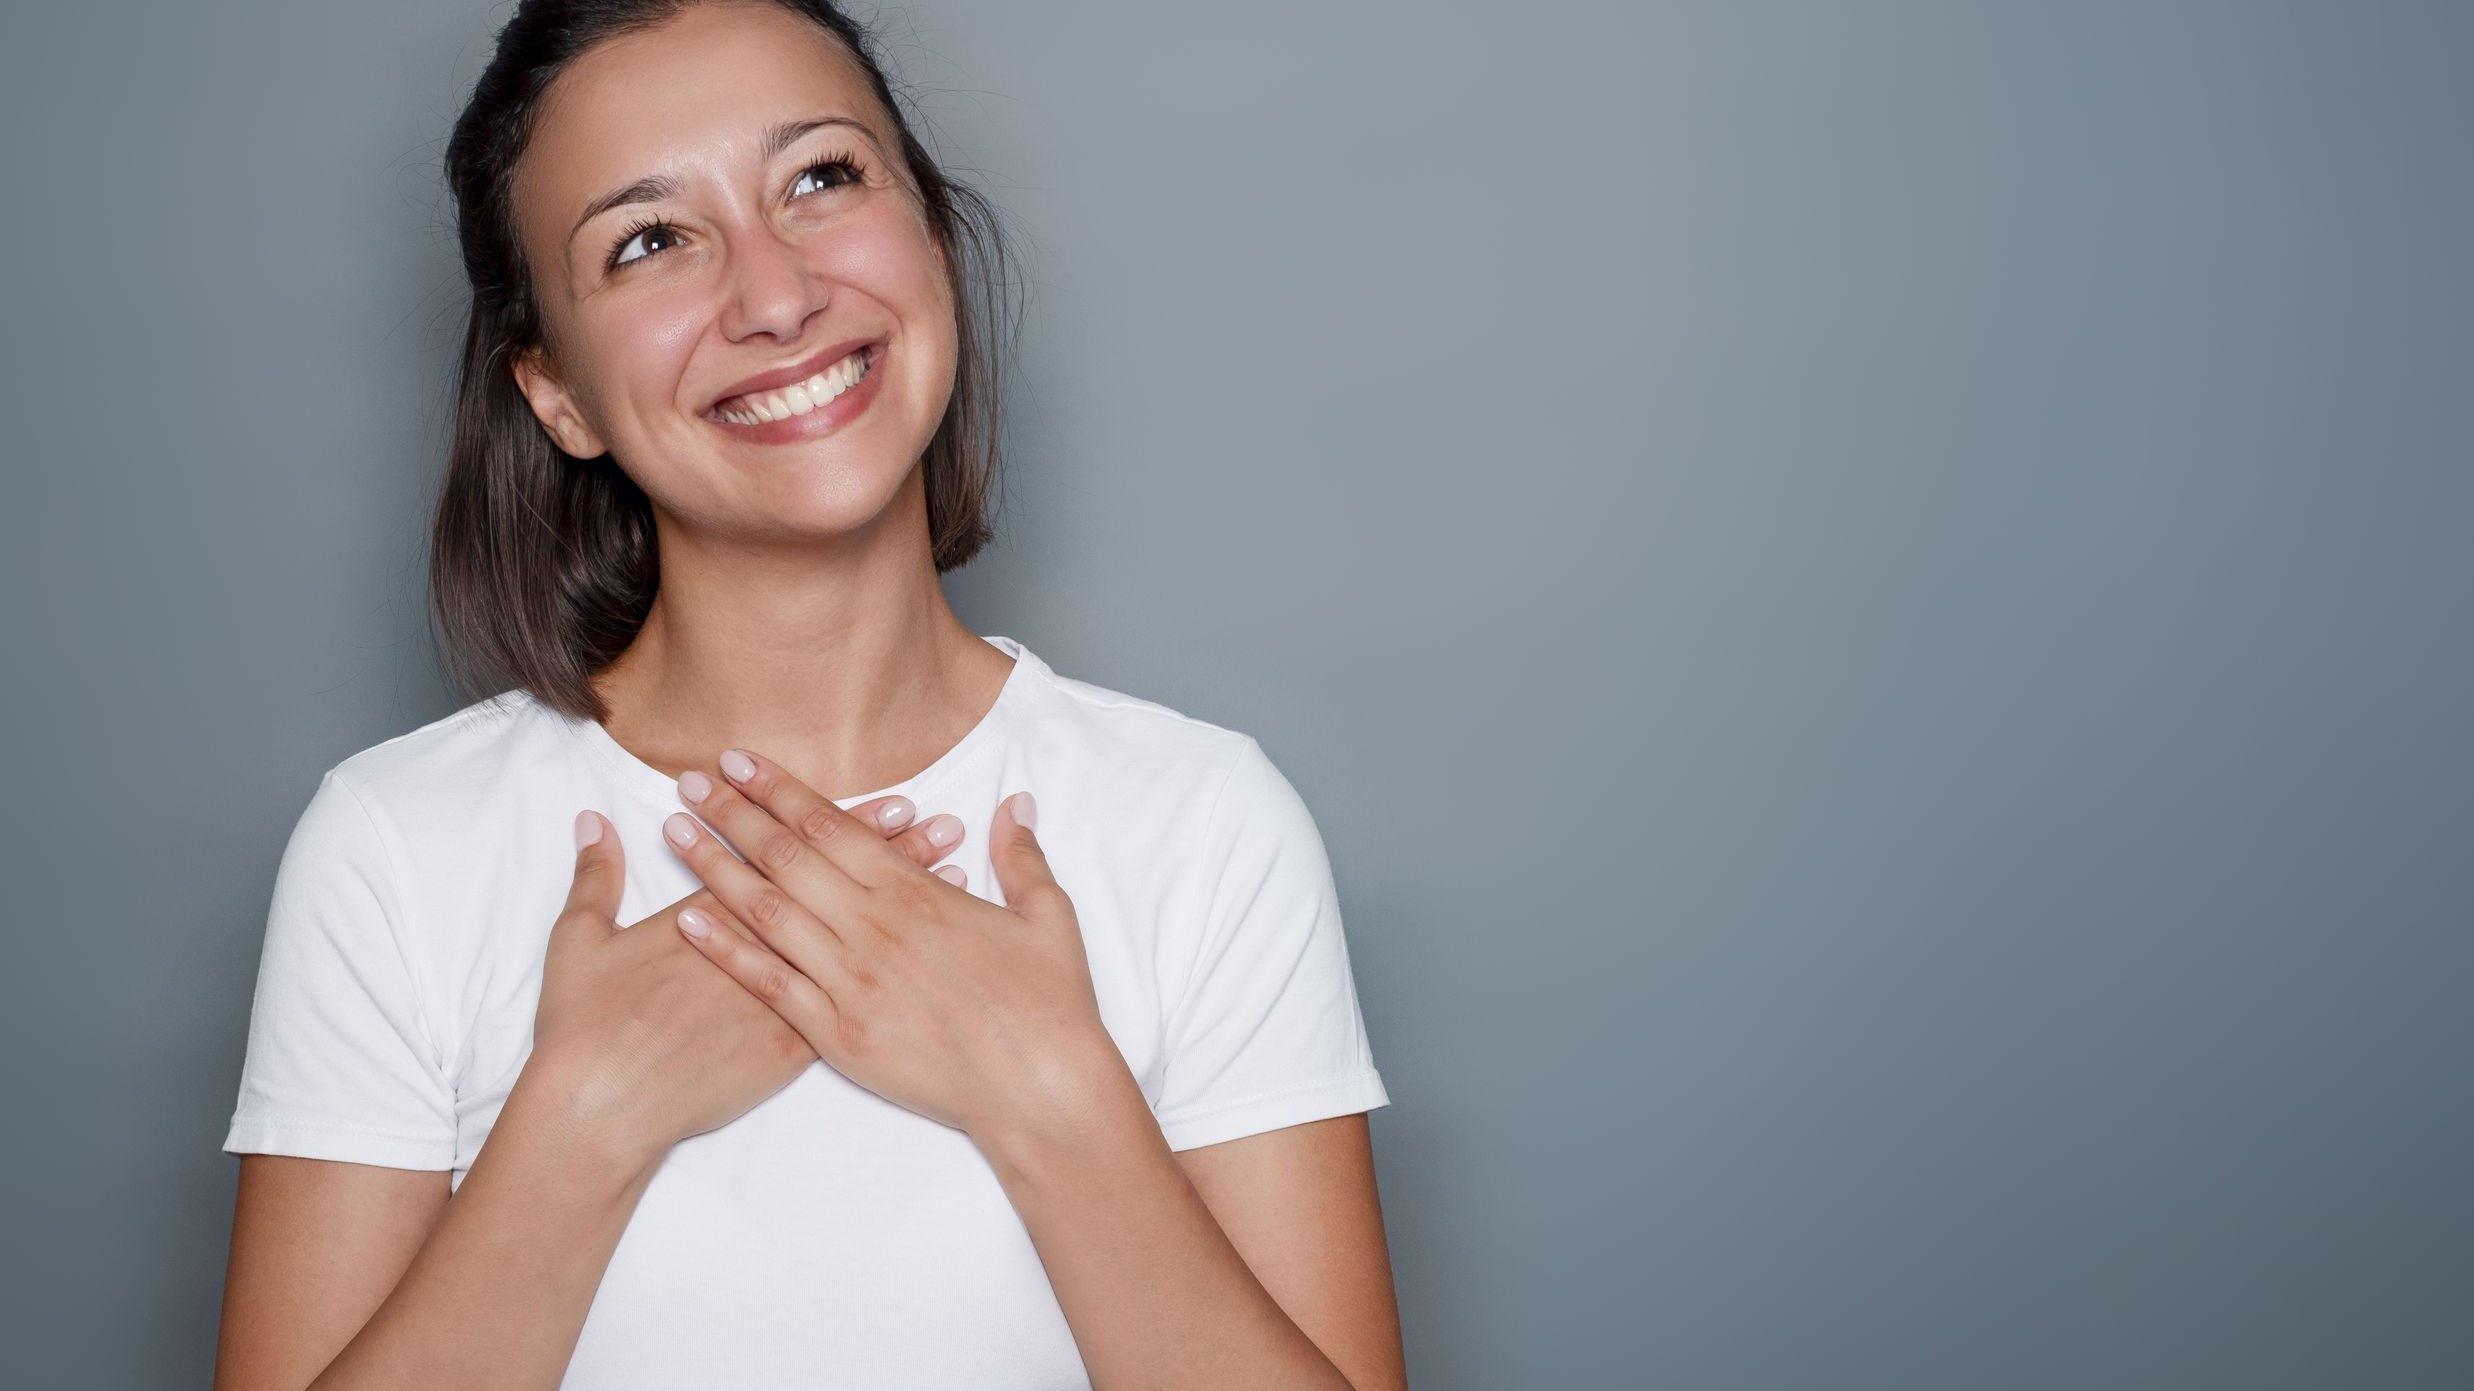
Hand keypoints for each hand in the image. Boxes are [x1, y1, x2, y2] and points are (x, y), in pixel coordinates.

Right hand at [528, 793, 971, 1165]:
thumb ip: (594, 879)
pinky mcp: (788, 1047)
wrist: (601, 1109)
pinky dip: (892, 963)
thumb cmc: (584, 1029)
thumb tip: (592, 823)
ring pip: (852, 935)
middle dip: (883, 847)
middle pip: (830, 886)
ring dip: (900, 894)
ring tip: (947, 860)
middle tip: (929, 812)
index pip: (783, 857)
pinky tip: (925, 943)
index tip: (880, 799)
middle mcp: (755, 949)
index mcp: (709, 917)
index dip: (831, 826)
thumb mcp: (579, 943)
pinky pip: (852, 995)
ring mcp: (777, 999)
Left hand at [660, 747, 1120, 1144]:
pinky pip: (770, 983)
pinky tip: (689, 922)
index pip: (831, 826)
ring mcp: (850, 980)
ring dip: (716, 868)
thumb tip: (1014, 801)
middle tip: (689, 780)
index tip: (741, 761)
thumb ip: (1022, 854)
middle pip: (785, 856)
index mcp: (917, 893)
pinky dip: (726, 950)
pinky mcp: (838, 1032)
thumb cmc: (1051, 1003)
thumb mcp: (1047, 915)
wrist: (1041, 1086)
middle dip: (733, 813)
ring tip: (676, 834)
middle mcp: (873, 927)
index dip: (780, 790)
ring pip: (767, 911)